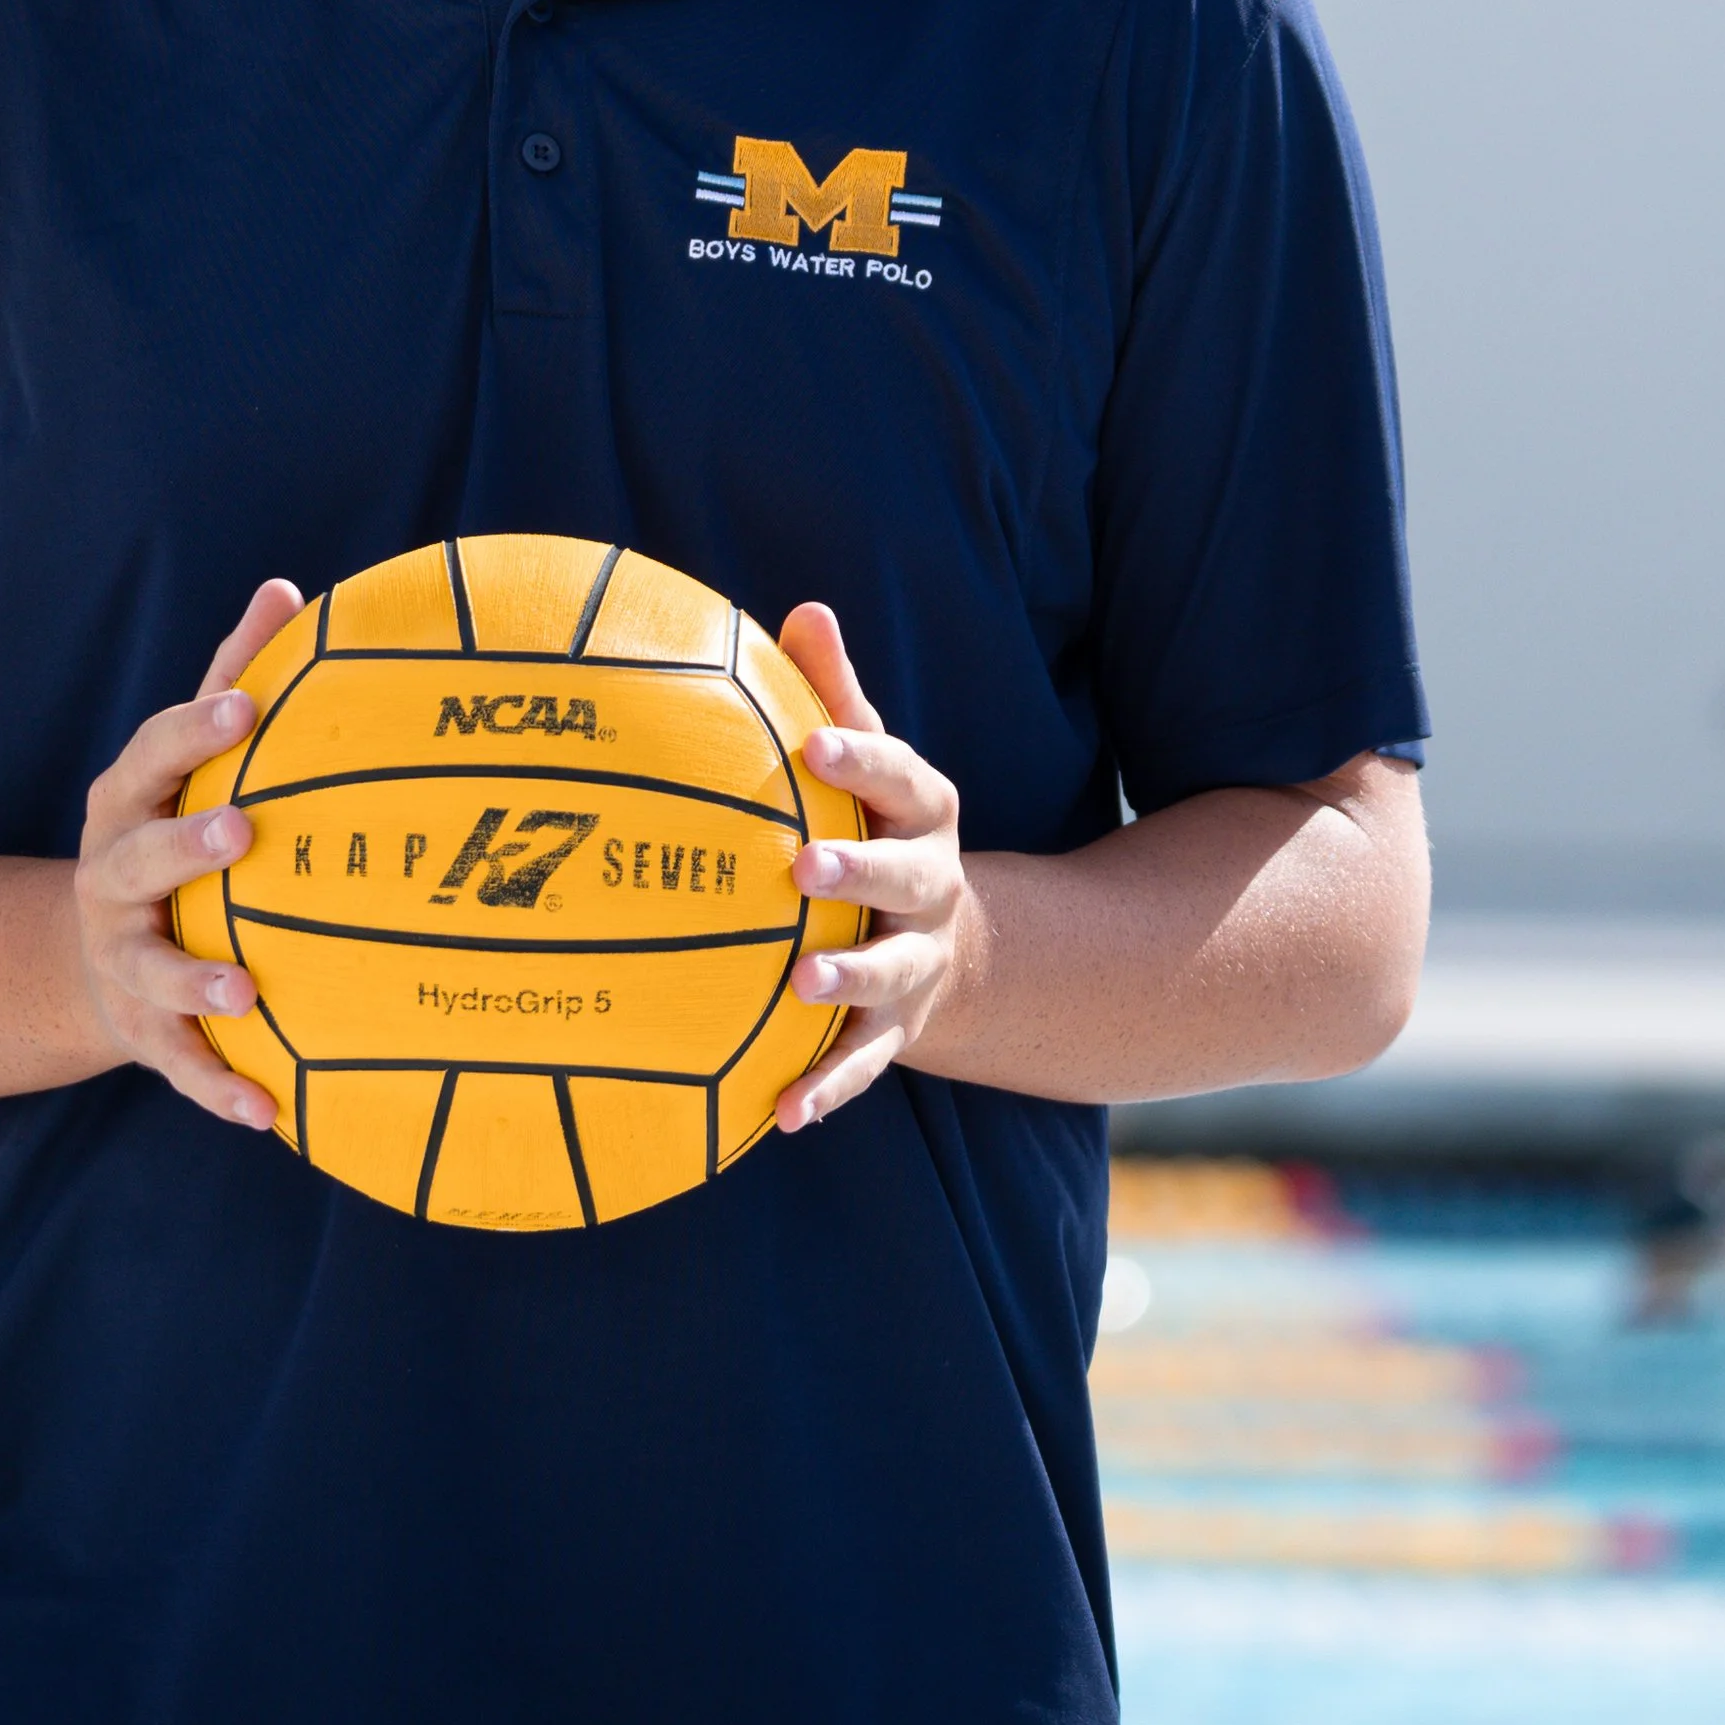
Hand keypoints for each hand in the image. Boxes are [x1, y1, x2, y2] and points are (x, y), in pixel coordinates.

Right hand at [71, 578, 302, 1129]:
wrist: (85, 956)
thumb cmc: (170, 824)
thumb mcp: (187, 756)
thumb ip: (234, 672)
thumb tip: (287, 586)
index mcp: (129, 803)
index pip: (153, 756)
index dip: (195, 730)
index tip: (247, 704)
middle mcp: (113, 879)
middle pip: (138, 859)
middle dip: (184, 847)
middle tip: (241, 833)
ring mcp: (123, 958)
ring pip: (152, 971)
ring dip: (196, 979)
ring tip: (246, 987)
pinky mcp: (143, 1031)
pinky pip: (180, 1063)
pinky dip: (219, 1087)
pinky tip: (269, 1114)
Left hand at [772, 602, 971, 1134]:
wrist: (944, 939)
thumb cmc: (872, 822)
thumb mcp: (865, 757)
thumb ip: (833, 692)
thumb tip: (805, 610)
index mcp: (922, 812)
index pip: (898, 775)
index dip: (861, 756)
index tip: (814, 742)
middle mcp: (931, 886)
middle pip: (905, 876)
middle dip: (859, 870)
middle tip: (803, 867)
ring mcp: (917, 961)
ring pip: (890, 973)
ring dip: (848, 979)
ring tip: (800, 985)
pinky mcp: (899, 1029)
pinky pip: (864, 1061)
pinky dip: (827, 1087)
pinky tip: (780, 1113)